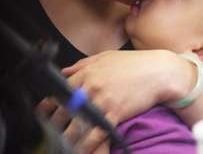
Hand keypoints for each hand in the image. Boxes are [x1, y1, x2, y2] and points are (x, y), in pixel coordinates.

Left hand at [38, 50, 195, 152]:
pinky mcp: (115, 113)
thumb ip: (83, 64)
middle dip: (55, 124)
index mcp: (88, 73)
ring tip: (63, 145)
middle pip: (64, 110)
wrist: (159, 72)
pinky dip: (87, 144)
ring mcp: (103, 101)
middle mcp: (92, 87)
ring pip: (78, 125)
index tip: (43, 114)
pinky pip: (97, 133)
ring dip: (68, 138)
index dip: (49, 105)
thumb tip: (65, 71)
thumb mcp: (106, 57)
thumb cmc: (134, 64)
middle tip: (50, 133)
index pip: (60, 91)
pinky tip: (82, 149)